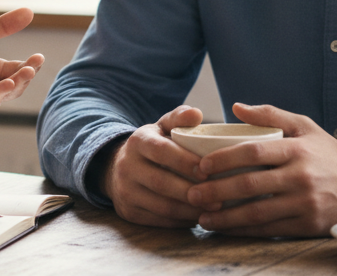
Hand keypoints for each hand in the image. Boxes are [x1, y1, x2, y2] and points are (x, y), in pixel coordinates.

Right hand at [101, 106, 208, 227]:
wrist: (119, 168)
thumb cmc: (153, 146)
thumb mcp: (162, 127)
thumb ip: (179, 118)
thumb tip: (196, 114)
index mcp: (138, 141)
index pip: (161, 151)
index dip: (185, 162)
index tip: (208, 170)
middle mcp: (127, 166)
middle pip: (161, 182)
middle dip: (191, 191)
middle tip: (218, 196)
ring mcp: (125, 192)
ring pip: (161, 206)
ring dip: (190, 210)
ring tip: (213, 209)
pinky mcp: (129, 212)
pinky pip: (159, 221)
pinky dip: (182, 221)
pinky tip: (198, 216)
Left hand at [188, 103, 336, 236]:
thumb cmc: (328, 154)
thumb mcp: (305, 127)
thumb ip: (270, 114)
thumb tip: (236, 107)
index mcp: (296, 149)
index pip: (252, 151)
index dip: (223, 159)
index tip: (200, 166)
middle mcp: (300, 176)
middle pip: (249, 184)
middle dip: (216, 192)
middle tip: (192, 194)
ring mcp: (304, 202)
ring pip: (257, 212)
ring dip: (225, 218)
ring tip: (202, 218)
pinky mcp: (308, 224)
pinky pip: (270, 230)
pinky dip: (245, 231)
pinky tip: (227, 229)